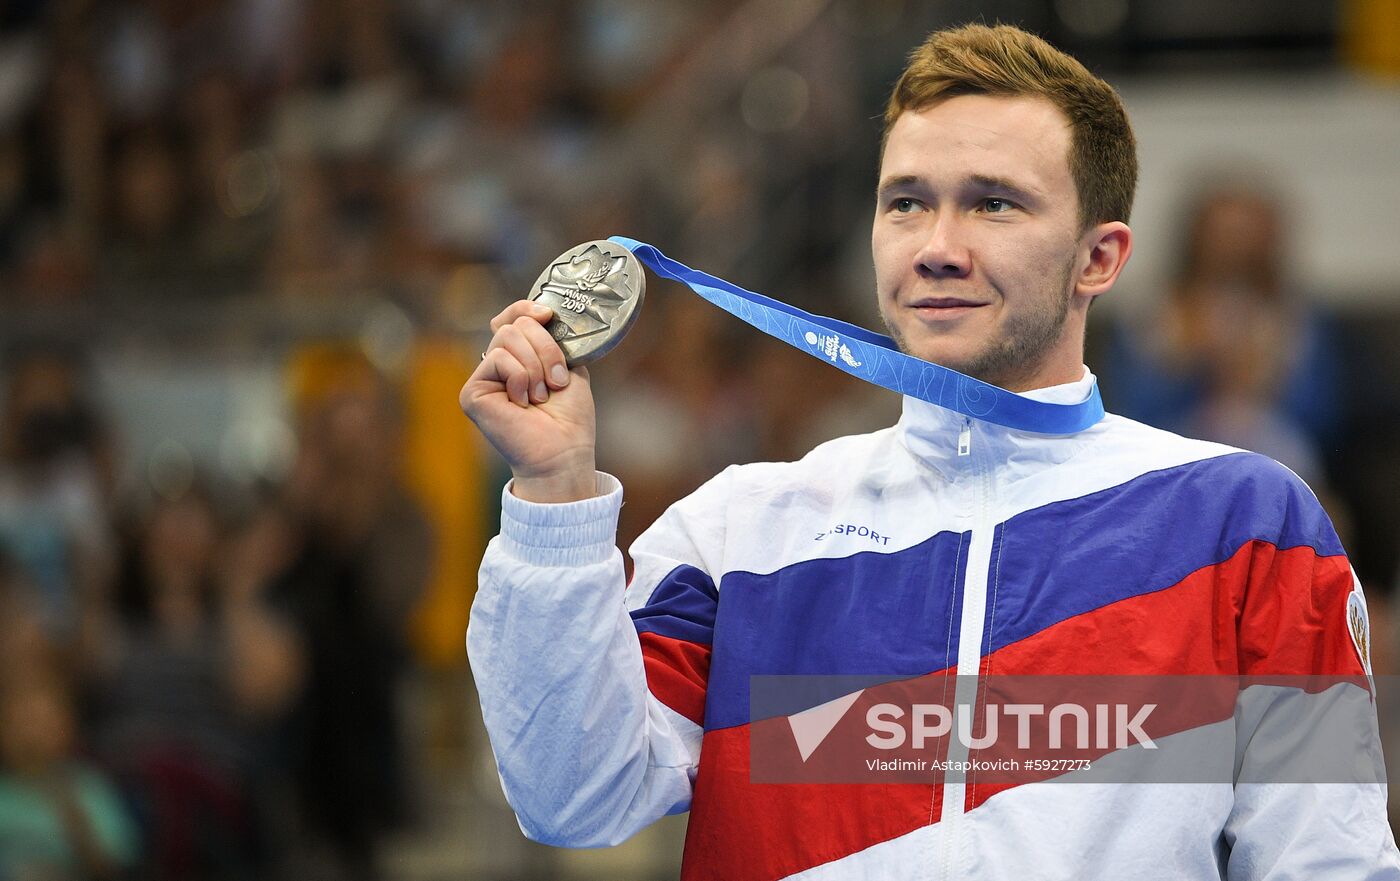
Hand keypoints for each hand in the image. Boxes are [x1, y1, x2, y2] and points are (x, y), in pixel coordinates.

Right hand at [460, 301, 597, 501]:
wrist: (564, 451)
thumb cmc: (569, 418)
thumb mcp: (569, 368)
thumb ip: (553, 340)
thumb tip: (541, 313)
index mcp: (519, 358)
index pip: (511, 317)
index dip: (526, 308)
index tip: (549, 315)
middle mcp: (498, 366)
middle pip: (516, 324)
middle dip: (546, 348)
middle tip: (556, 380)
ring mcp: (483, 378)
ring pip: (508, 337)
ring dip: (536, 366)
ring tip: (542, 396)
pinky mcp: (472, 392)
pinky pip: (498, 357)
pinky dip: (521, 377)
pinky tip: (524, 402)